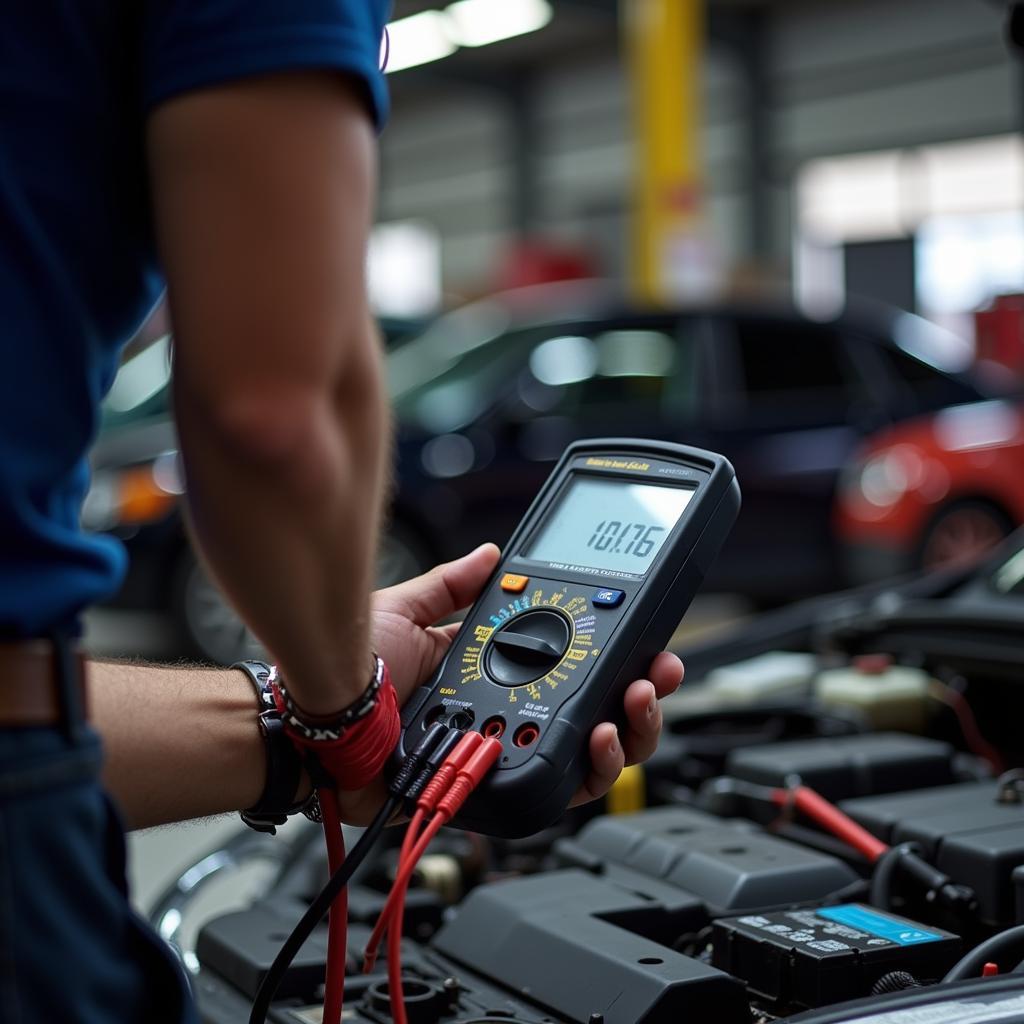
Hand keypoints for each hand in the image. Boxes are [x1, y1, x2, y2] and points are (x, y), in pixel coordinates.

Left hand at [335, 543, 682, 822]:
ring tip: (633, 700)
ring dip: (628, 728)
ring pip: (592, 752)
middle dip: (640, 692)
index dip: (612, 651)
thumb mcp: (405, 608)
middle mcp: (507, 711)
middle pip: (595, 710)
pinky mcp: (498, 787)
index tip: (641, 634)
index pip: (570, 662)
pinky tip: (596, 738)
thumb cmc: (352, 669)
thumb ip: (451, 584)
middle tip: (656, 671)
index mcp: (491, 668)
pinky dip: (591, 769)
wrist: (319, 717)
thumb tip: (491, 553)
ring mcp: (506, 749)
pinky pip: (560, 788)